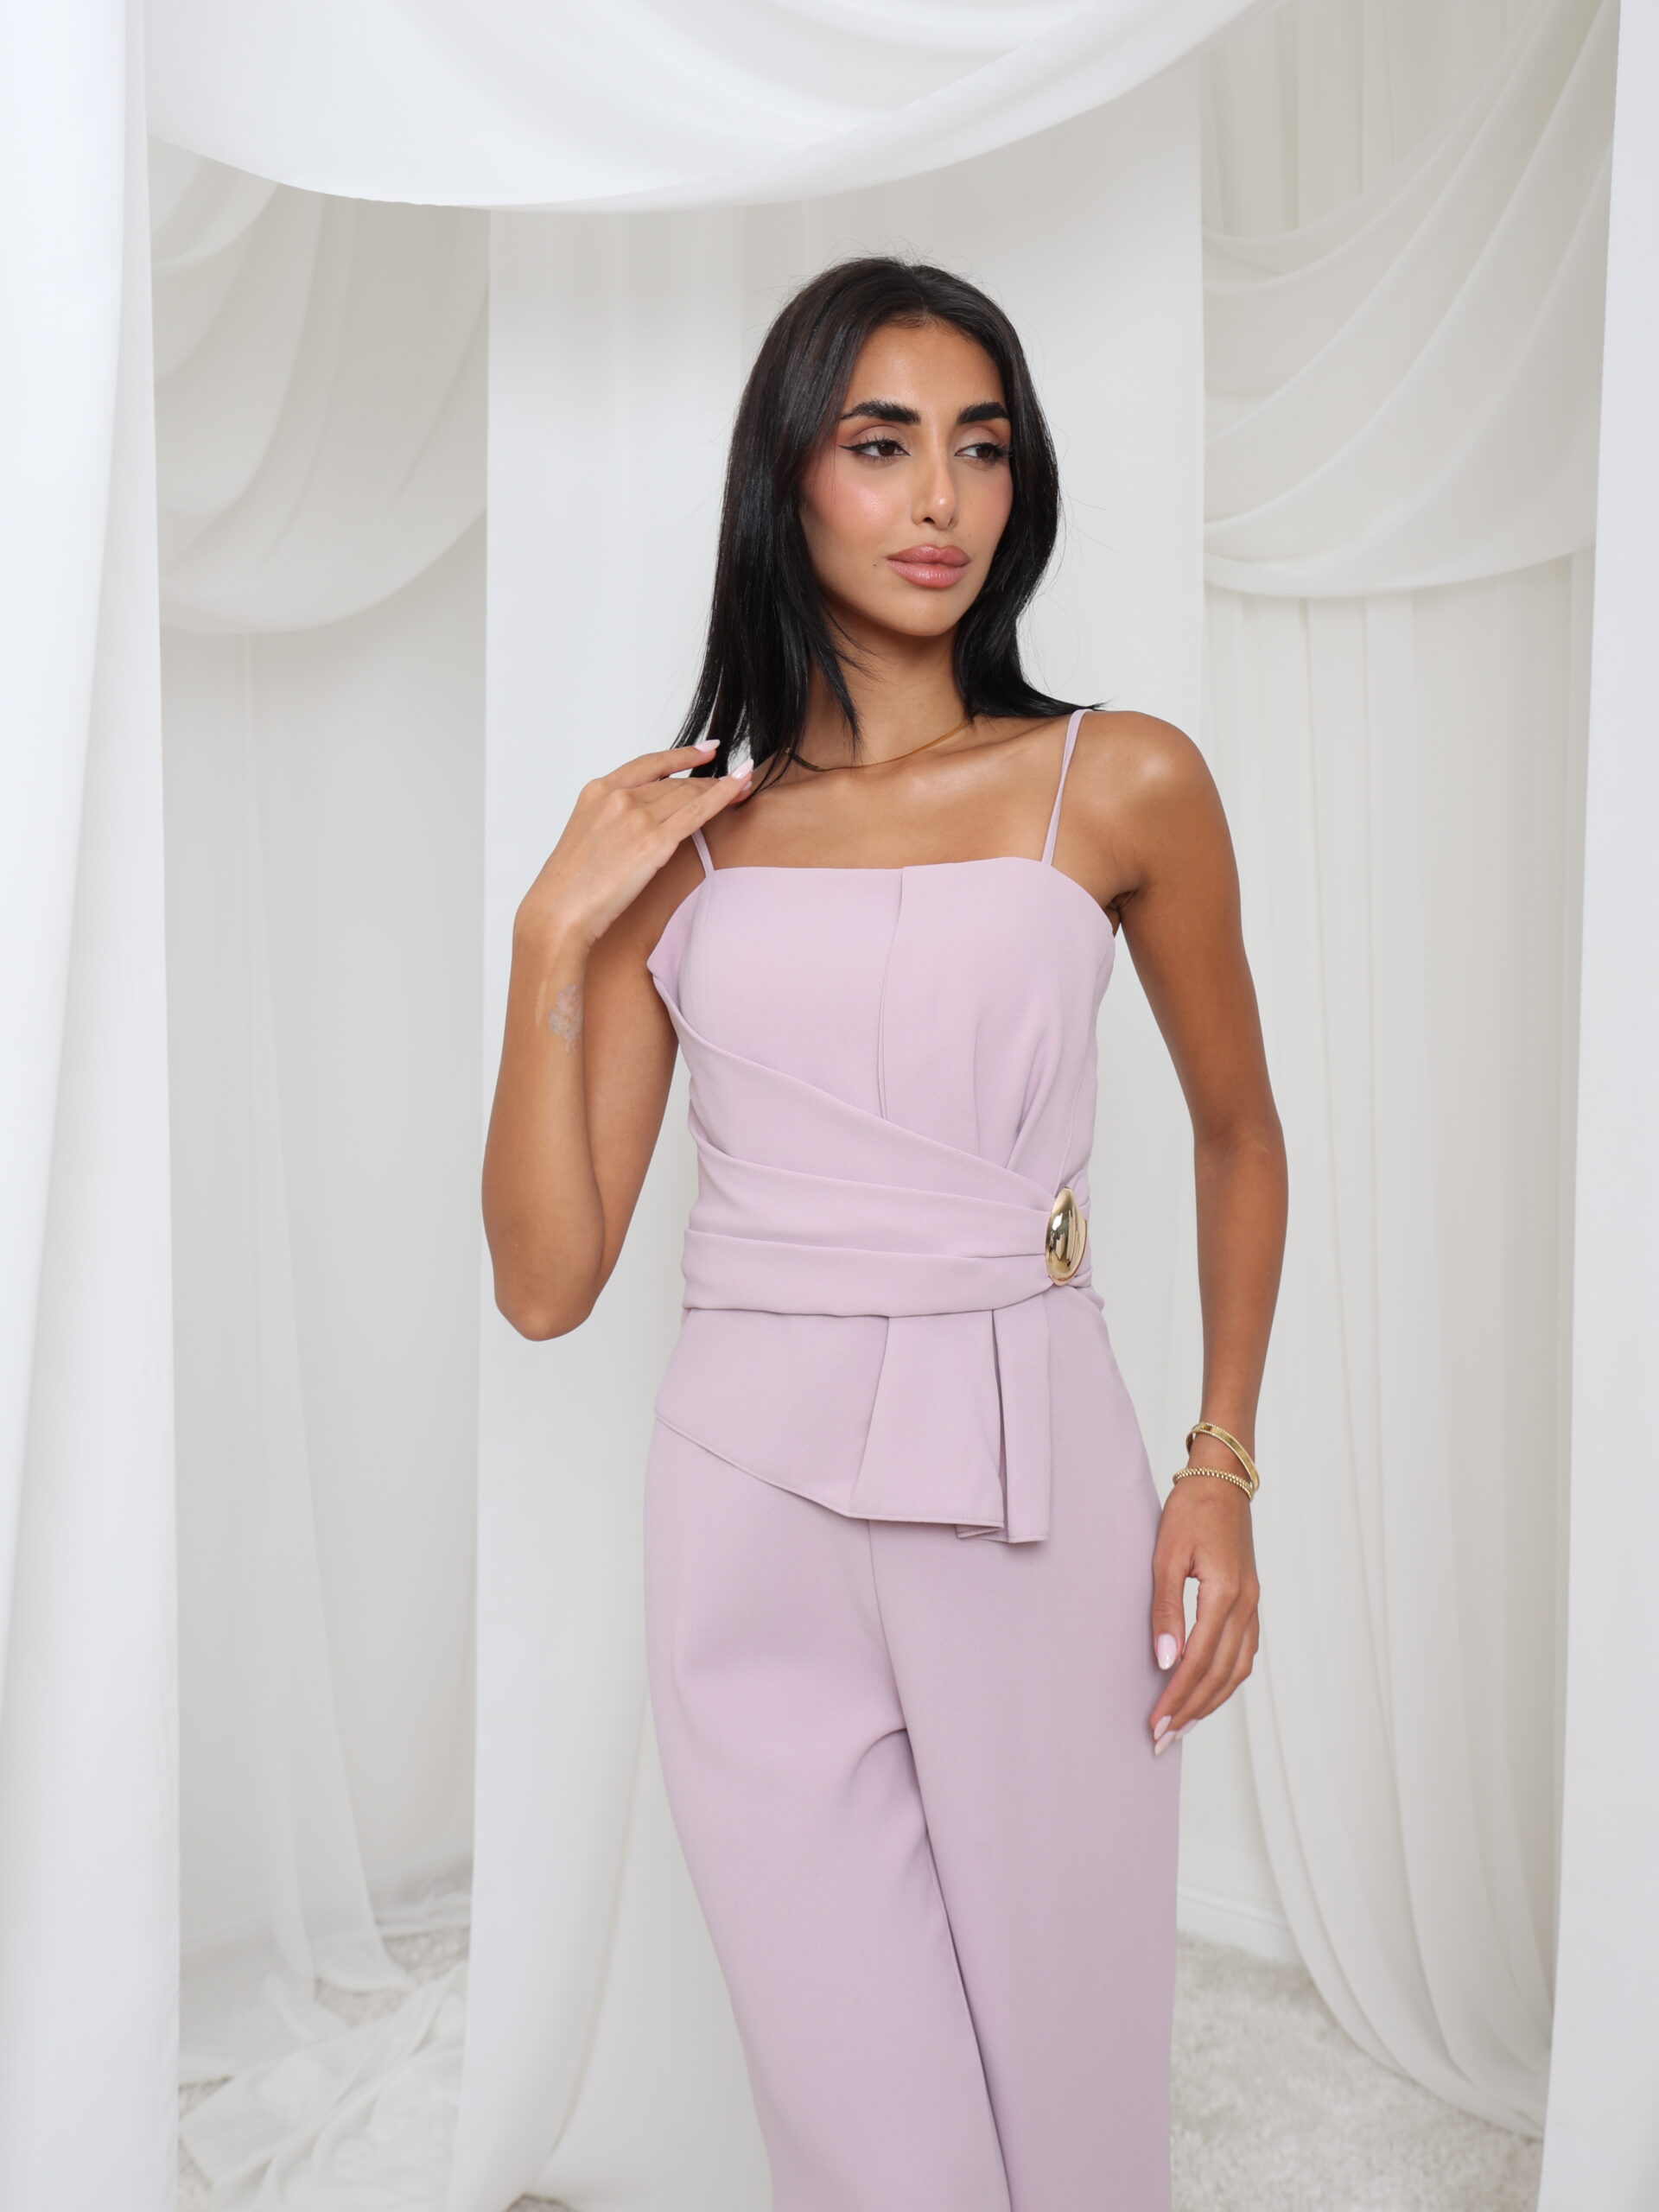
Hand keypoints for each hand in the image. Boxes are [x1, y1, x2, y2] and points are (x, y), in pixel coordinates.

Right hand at [516, 739, 751, 950]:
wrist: (559, 912)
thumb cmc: (569, 887)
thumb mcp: (587, 838)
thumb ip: (613, 821)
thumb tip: (639, 825)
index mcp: (598, 790)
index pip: (649, 764)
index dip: (682, 755)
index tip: (706, 750)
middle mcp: (618, 796)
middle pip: (675, 782)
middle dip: (709, 779)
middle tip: (737, 779)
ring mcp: (637, 816)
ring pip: (689, 794)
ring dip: (721, 788)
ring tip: (745, 785)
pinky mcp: (654, 841)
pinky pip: (698, 811)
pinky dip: (725, 795)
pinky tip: (742, 785)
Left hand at [1147, 1474, 1259, 1752]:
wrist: (1223, 1479)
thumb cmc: (1190, 1511)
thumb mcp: (1167, 1555)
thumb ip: (1166, 1610)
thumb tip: (1166, 1661)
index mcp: (1225, 1595)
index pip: (1199, 1662)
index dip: (1176, 1697)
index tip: (1154, 1723)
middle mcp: (1246, 1607)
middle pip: (1220, 1675)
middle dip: (1191, 1710)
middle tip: (1162, 1739)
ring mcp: (1253, 1606)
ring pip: (1237, 1670)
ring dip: (1210, 1701)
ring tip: (1183, 1725)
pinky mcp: (1250, 1602)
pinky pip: (1244, 1653)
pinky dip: (1225, 1680)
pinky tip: (1208, 1692)